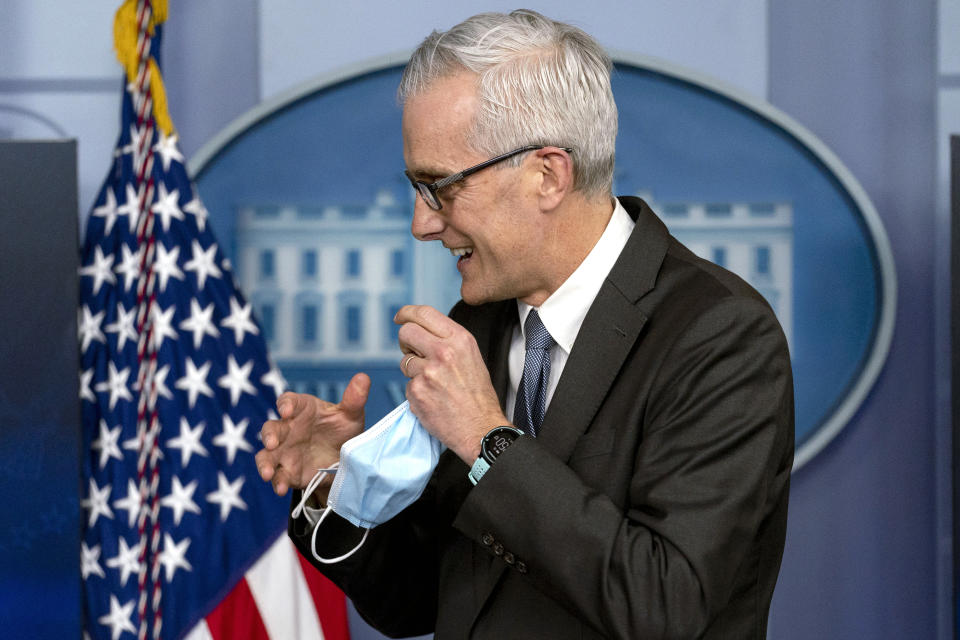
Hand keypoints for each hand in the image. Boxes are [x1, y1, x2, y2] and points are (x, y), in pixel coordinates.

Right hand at [255, 372, 369, 496]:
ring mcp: (285, 451)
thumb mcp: (351, 415)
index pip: (288, 402)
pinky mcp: (287, 471)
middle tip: (271, 443)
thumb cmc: (342, 430)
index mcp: (301, 410)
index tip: (287, 410)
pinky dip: (277, 482)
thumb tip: (363, 377)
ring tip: (268, 473)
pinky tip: (281, 488)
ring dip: (264, 463)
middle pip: (271, 429)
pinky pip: (278, 476)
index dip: (285, 405)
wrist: (343, 460)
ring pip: (266, 455)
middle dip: (269, 435)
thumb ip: (354, 399)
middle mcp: (288, 429)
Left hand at [395, 305, 507, 463]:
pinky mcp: (416, 391)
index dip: (407, 313)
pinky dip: (416, 391)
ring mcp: (428, 372)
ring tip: (434, 384)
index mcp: (459, 339)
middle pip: (407, 332)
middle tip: (414, 353)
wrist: (481, 428)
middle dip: (406, 342)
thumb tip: (423, 331)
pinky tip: (433, 399)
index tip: (400, 317)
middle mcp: (443, 351)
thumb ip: (448, 340)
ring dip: (413, 371)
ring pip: (404, 361)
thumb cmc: (478, 396)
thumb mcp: (471, 357)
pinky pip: (407, 384)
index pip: (424, 313)